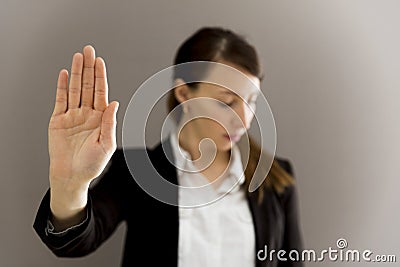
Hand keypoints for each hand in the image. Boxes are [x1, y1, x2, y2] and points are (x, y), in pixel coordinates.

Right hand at [48, 45, 118, 189]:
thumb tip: (115, 102)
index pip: (101, 92)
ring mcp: (72, 115)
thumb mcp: (106, 144)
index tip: (100, 61)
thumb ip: (110, 123)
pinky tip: (64, 74)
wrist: (72, 176)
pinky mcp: (58, 120)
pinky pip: (60, 100)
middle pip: (88, 86)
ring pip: (74, 89)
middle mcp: (87, 114)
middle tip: (89, 50)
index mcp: (100, 118)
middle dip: (89, 68)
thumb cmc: (92, 164)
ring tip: (78, 56)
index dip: (100, 76)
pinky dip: (62, 86)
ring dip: (76, 72)